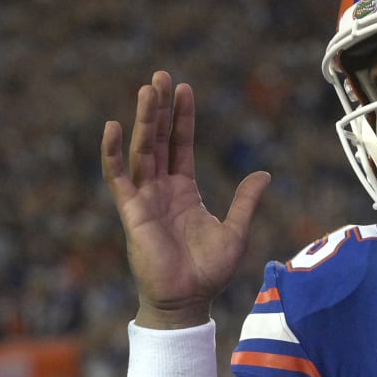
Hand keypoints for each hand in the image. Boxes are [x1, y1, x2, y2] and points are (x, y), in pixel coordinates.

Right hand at [102, 70, 270, 328]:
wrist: (187, 300)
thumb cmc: (208, 272)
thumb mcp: (235, 231)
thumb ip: (245, 201)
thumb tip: (264, 174)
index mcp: (184, 191)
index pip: (181, 145)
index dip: (182, 118)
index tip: (184, 89)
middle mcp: (162, 190)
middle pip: (158, 140)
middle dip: (159, 109)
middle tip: (160, 76)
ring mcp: (145, 198)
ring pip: (141, 150)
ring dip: (143, 120)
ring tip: (147, 89)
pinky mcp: (131, 211)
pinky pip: (118, 177)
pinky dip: (114, 152)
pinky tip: (112, 127)